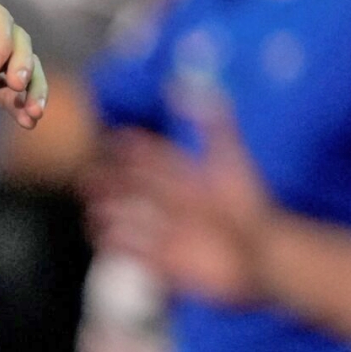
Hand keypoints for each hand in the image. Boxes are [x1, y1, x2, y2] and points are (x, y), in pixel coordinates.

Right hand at [86, 107, 273, 307]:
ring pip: (126, 220)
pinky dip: (115, 246)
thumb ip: (214, 123)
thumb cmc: (247, 205)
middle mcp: (175, 205)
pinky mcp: (166, 260)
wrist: (261, 252)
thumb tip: (182, 91)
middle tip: (89, 176)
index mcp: (189, 179)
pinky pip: (132, 253)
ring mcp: (168, 233)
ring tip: (94, 211)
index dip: (134, 148)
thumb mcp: (230, 157)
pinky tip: (105, 238)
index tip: (115, 138)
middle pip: (134, 189)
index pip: (155, 158)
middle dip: (110, 182)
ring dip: (108, 215)